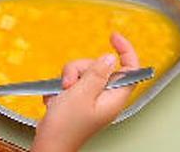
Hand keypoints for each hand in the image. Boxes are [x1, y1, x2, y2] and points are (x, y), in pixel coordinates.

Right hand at [31, 33, 139, 151]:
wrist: (49, 143)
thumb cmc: (66, 127)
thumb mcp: (81, 94)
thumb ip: (96, 74)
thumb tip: (109, 58)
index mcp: (114, 97)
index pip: (130, 69)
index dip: (125, 50)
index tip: (114, 37)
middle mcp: (105, 97)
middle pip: (99, 67)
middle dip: (79, 69)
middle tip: (70, 83)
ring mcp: (91, 98)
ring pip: (82, 73)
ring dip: (68, 78)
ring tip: (61, 93)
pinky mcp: (78, 100)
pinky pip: (71, 82)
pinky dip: (61, 88)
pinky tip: (57, 99)